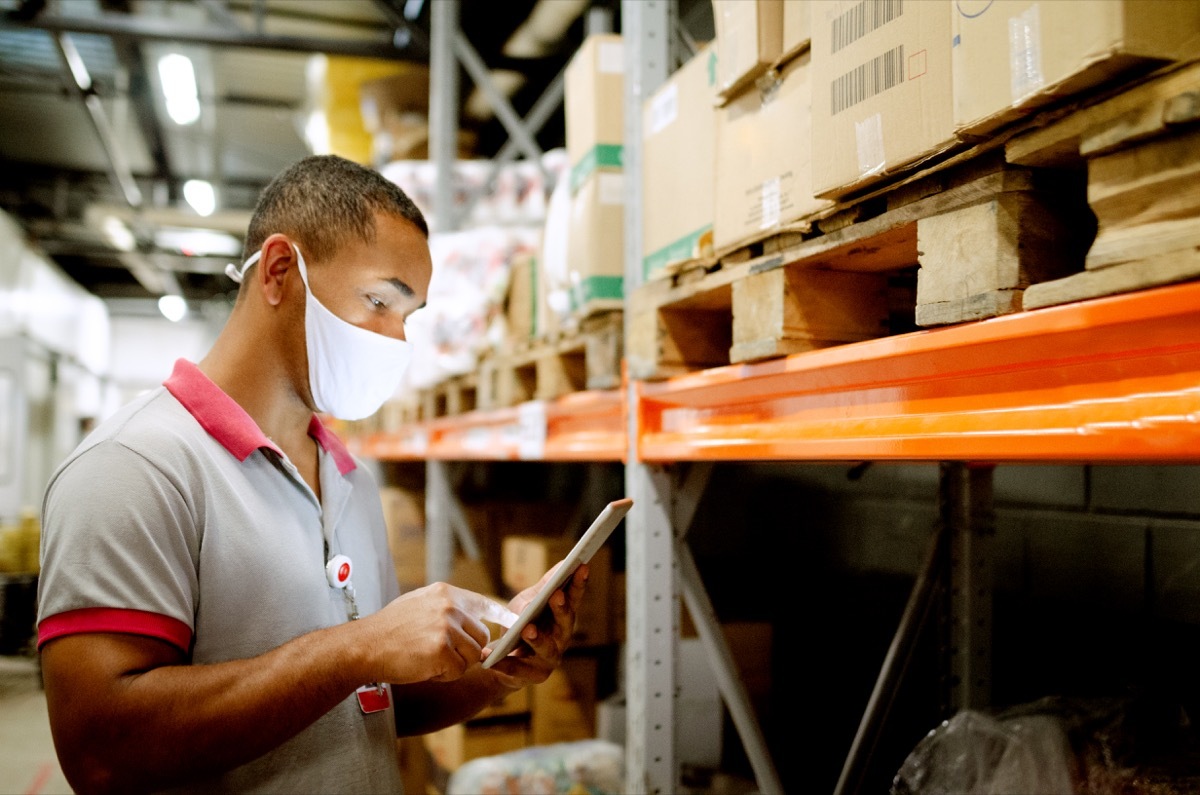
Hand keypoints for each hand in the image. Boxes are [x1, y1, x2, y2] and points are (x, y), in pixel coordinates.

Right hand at [355, 582, 517, 684]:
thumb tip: (471, 619)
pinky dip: (444, 675)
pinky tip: (425, 668)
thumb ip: (446, 609)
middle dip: (467, 651)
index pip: (484, 604)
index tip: (516, 624)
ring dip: (454, 665)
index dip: (502, 616)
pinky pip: (458, 670)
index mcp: (446, 594)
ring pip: (473, 656)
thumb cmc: (389, 630)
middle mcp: (449, 606)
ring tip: (429, 659)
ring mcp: (446, 627)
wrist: (364, 646)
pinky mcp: (441, 649)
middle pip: (481, 636)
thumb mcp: (419, 605)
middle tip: (441, 655)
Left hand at [487, 561, 588, 685]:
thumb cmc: (520, 625)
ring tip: (527, 629)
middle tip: (557, 595)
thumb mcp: (529, 602)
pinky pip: (517, 668)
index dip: (579, 584)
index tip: (582, 566)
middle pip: (565, 623)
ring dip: (537, 638)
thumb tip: (563, 563)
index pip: (573, 599)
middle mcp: (561, 638)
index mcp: (562, 618)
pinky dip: (503, 662)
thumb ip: (544, 586)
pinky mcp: (532, 675)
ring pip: (545, 648)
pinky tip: (489, 655)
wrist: (503, 660)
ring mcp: (549, 658)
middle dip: (561, 608)